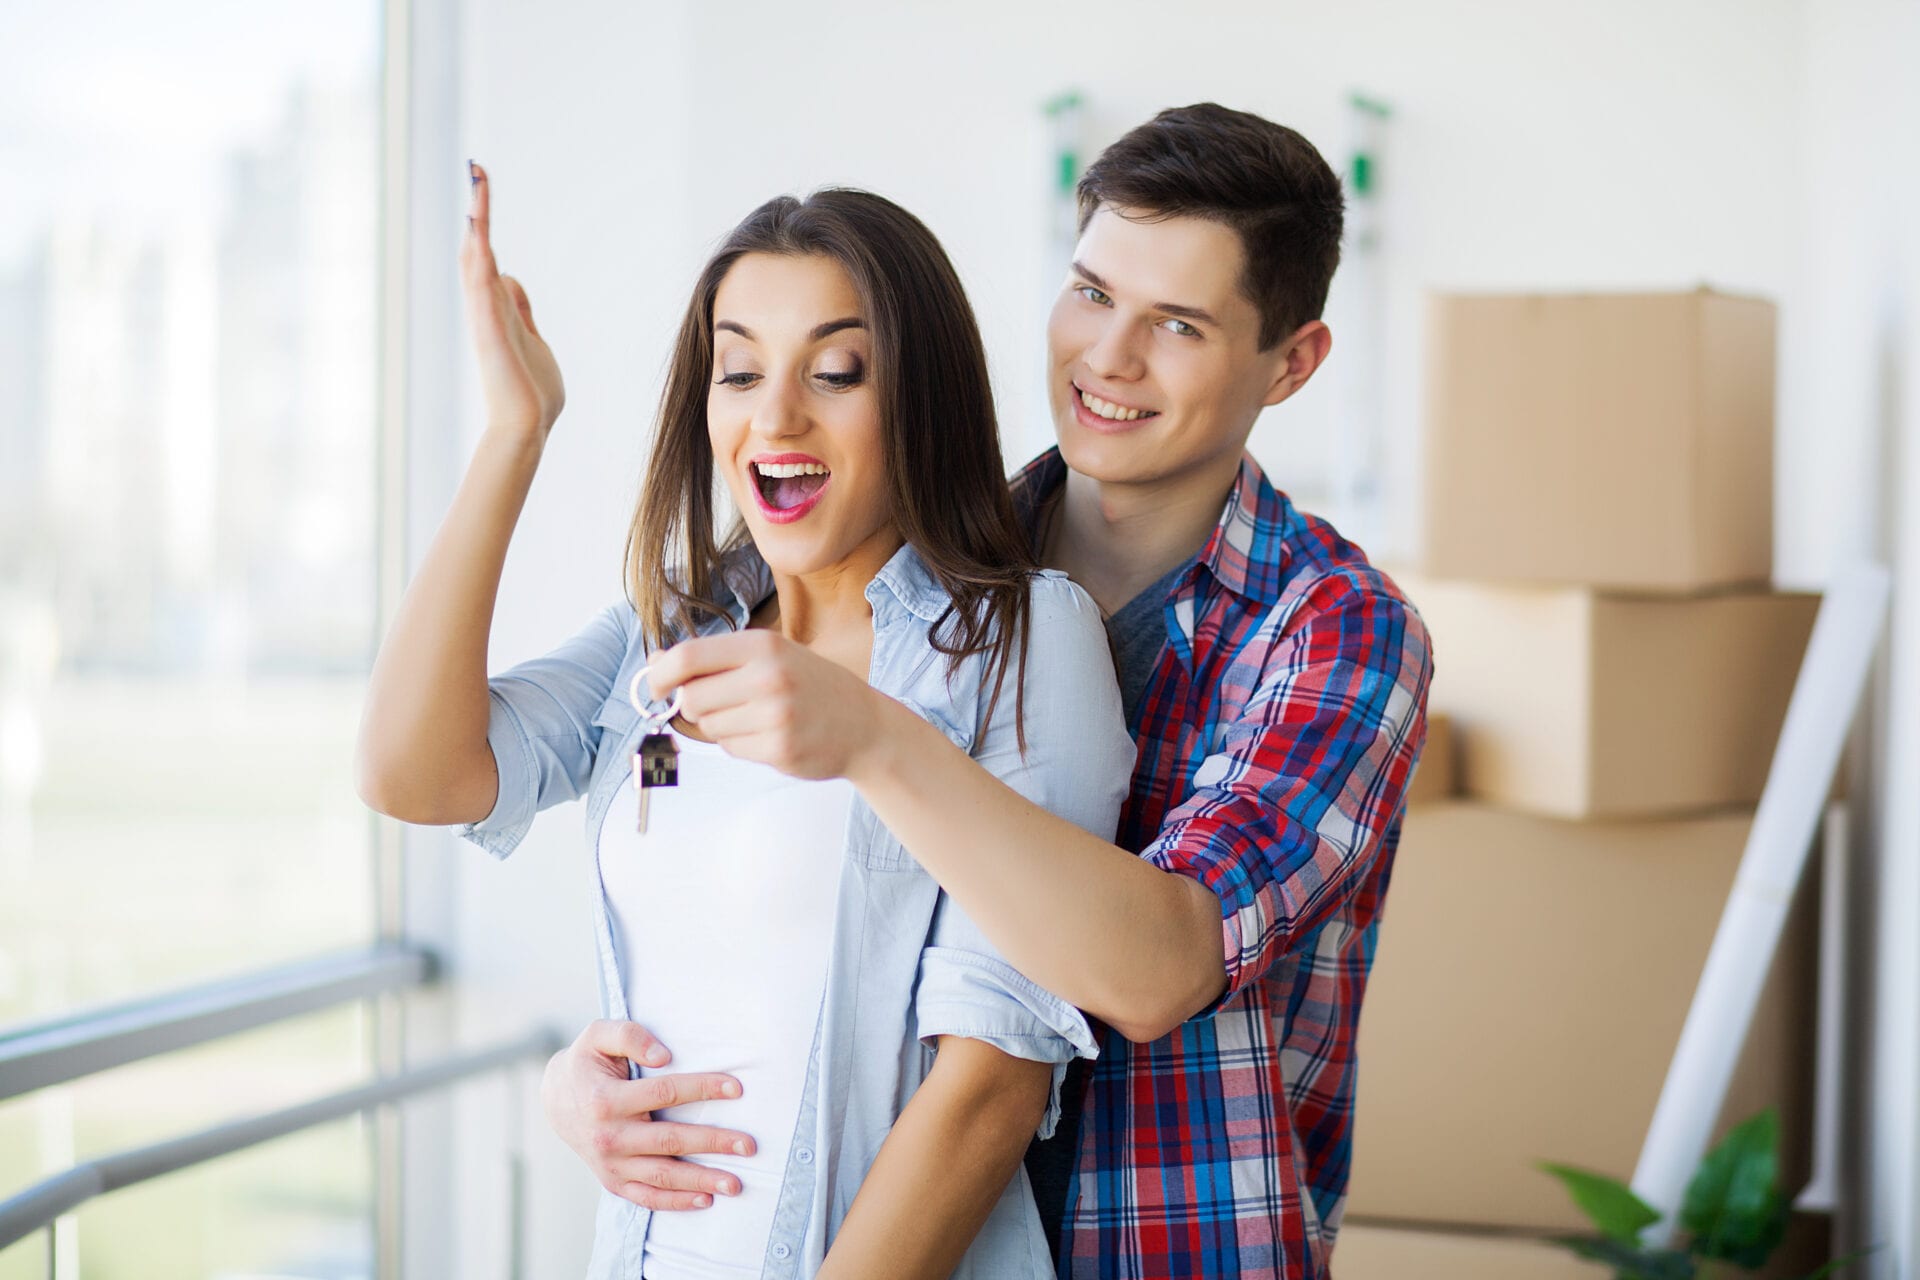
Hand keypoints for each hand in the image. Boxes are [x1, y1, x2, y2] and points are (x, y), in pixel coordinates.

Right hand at [459, 160, 564, 440]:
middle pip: (477, 247)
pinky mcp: (491, 328)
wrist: (528, 426)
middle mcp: (486, 306)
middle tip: (476, 168)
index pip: (488, 255)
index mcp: (498, 308)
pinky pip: (484, 283)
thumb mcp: (534, 340)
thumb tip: (512, 282)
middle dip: (478, 208)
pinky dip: (480, 254)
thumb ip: (522, 311)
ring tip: (478, 180)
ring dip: (479, 219)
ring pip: (477, 257)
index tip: (482, 187)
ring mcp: (486, 315)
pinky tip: (479, 228)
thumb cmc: (533, 392)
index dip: (485, 223)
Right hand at [541, 1019, 756, 1209]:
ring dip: (701, 1181)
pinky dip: (676, 1203)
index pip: (665, 1093)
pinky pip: (647, 1198)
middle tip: (750, 1145)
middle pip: (670, 1141)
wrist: (556, 1099)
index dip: (702, 1089)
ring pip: (662, 1177)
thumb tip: (664, 1056)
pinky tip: (706, 1200)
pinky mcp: (612, 1182)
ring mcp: (610, 1164)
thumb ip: (630, 1036)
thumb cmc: (587, 1062)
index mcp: (606, 1100)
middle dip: (713, 1143)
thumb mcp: (599, 1035)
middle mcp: (608, 1136)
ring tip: (736, 1184)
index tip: (737, 1088)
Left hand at [646, 630, 892, 780]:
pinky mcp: (779, 749)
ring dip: (721, 726)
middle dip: (695, 705)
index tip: (656, 686)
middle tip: (723, 704)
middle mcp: (768, 677)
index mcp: (762, 645)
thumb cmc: (810, 686)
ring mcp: (775, 715)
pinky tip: (768, 735)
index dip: (660, 674)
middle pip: (691, 698)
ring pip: (708, 727)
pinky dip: (739, 745)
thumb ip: (714, 658)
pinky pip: (730, 749)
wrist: (865, 725)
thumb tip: (655, 661)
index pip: (687, 657)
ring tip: (756, 718)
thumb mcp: (769, 656)